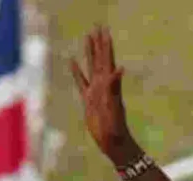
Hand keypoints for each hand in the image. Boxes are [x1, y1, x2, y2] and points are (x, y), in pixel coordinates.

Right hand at [69, 25, 135, 162]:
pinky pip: (81, 81)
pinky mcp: (88, 100)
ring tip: (87, 37)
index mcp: (109, 84)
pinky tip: (72, 61)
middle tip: (97, 27)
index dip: (105, 46)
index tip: (104, 31)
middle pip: (100, 59)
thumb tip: (119, 69)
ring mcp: (95, 91)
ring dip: (90, 52)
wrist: (113, 141)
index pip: (107, 60)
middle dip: (98, 43)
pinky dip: (77, 71)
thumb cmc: (115, 126)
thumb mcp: (114, 105)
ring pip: (91, 67)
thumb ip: (114, 87)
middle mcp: (103, 85)